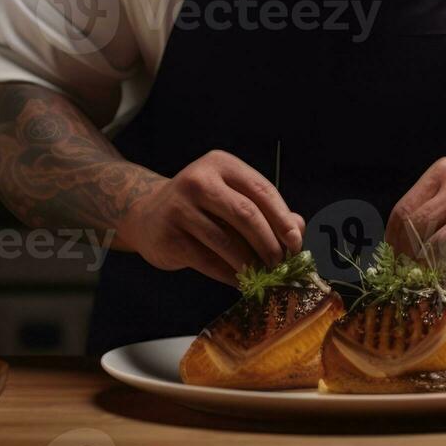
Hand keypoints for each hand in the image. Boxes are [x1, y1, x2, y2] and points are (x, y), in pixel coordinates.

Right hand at [118, 150, 304, 285]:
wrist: (147, 214)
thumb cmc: (201, 207)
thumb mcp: (231, 197)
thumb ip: (265, 210)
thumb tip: (299, 229)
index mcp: (220, 164)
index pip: (261, 190)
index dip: (282, 218)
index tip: (296, 242)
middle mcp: (198, 180)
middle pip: (246, 214)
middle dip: (269, 243)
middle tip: (281, 264)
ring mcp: (180, 208)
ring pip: (227, 242)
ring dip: (251, 264)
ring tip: (264, 276)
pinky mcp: (169, 237)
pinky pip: (208, 261)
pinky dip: (230, 275)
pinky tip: (241, 282)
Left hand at [385, 157, 445, 284]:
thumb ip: (427, 208)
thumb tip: (395, 249)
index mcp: (445, 171)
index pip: (405, 209)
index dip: (393, 239)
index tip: (392, 257)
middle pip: (418, 227)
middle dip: (406, 255)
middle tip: (405, 272)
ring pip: (437, 246)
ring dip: (426, 267)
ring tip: (424, 277)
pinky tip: (445, 281)